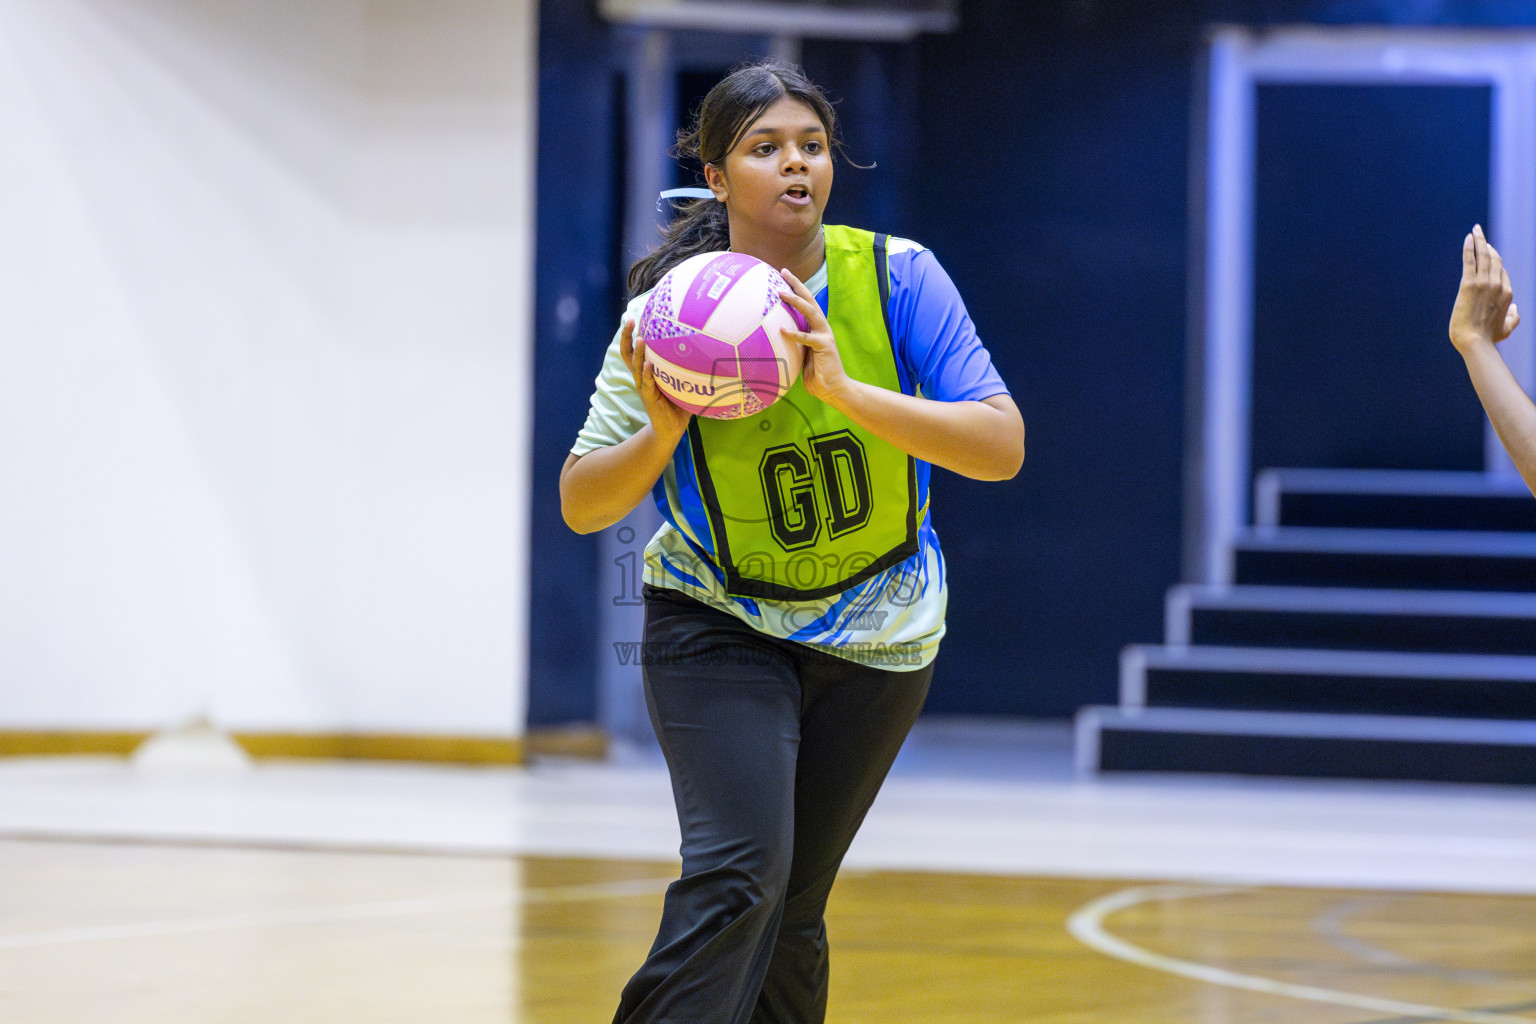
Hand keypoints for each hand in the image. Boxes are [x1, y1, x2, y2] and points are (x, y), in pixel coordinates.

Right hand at [620, 318, 691, 442]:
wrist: (671, 430)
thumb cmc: (678, 404)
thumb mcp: (681, 383)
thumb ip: (688, 368)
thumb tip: (709, 350)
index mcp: (645, 373)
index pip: (634, 350)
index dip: (630, 335)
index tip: (633, 317)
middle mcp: (641, 378)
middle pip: (628, 354)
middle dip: (626, 337)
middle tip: (629, 321)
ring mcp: (643, 388)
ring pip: (636, 367)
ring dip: (638, 353)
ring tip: (641, 339)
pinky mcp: (649, 399)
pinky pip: (646, 384)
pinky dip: (647, 374)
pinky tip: (648, 365)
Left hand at [778, 268, 852, 406]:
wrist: (834, 389)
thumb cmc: (817, 375)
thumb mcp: (801, 355)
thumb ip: (794, 344)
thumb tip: (776, 338)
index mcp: (816, 328)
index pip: (806, 304)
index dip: (796, 289)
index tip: (783, 277)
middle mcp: (822, 327)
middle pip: (809, 300)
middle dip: (796, 285)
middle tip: (783, 271)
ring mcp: (824, 335)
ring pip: (810, 312)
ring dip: (795, 301)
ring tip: (780, 292)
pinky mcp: (824, 346)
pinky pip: (807, 338)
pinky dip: (794, 333)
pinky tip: (781, 329)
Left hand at [1450, 224, 1520, 353]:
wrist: (1474, 341)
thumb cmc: (1488, 338)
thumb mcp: (1507, 329)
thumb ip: (1514, 318)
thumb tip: (1516, 309)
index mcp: (1507, 294)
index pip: (1503, 273)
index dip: (1496, 263)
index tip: (1489, 254)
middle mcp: (1498, 285)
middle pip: (1495, 260)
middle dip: (1489, 246)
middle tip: (1482, 237)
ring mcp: (1484, 283)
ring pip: (1484, 256)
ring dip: (1480, 240)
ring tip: (1476, 229)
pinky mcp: (1469, 284)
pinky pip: (1470, 260)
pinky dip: (1470, 247)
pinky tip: (1468, 237)